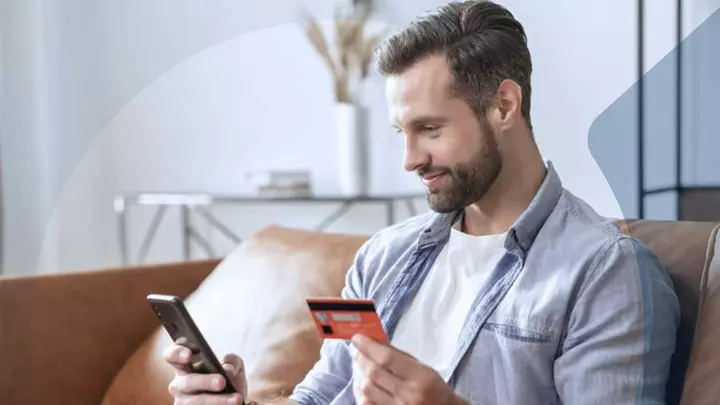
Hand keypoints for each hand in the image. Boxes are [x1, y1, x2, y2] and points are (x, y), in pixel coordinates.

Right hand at [163, 338, 248, 404]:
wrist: (235, 403)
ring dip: (217, 400)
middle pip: (185, 382)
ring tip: (236, 399)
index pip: (171, 355)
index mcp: (186, 366)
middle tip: (221, 382)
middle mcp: (180, 384)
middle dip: (204, 381)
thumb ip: (232, 360)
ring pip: (193, 402)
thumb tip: (227, 368)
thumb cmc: (230, 381)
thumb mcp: (234, 367)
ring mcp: (183, 402)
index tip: (189, 355)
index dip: (176, 353)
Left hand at [351, 334, 467, 404]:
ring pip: (367, 389)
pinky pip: (367, 404)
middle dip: (361, 358)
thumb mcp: (425, 369)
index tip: (358, 338)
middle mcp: (408, 394)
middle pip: (374, 373)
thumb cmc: (436, 390)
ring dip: (359, 375)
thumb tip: (377, 343)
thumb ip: (401, 357)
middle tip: (355, 350)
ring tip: (358, 365)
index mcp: (421, 377)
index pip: (387, 358)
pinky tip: (362, 385)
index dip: (369, 346)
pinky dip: (361, 393)